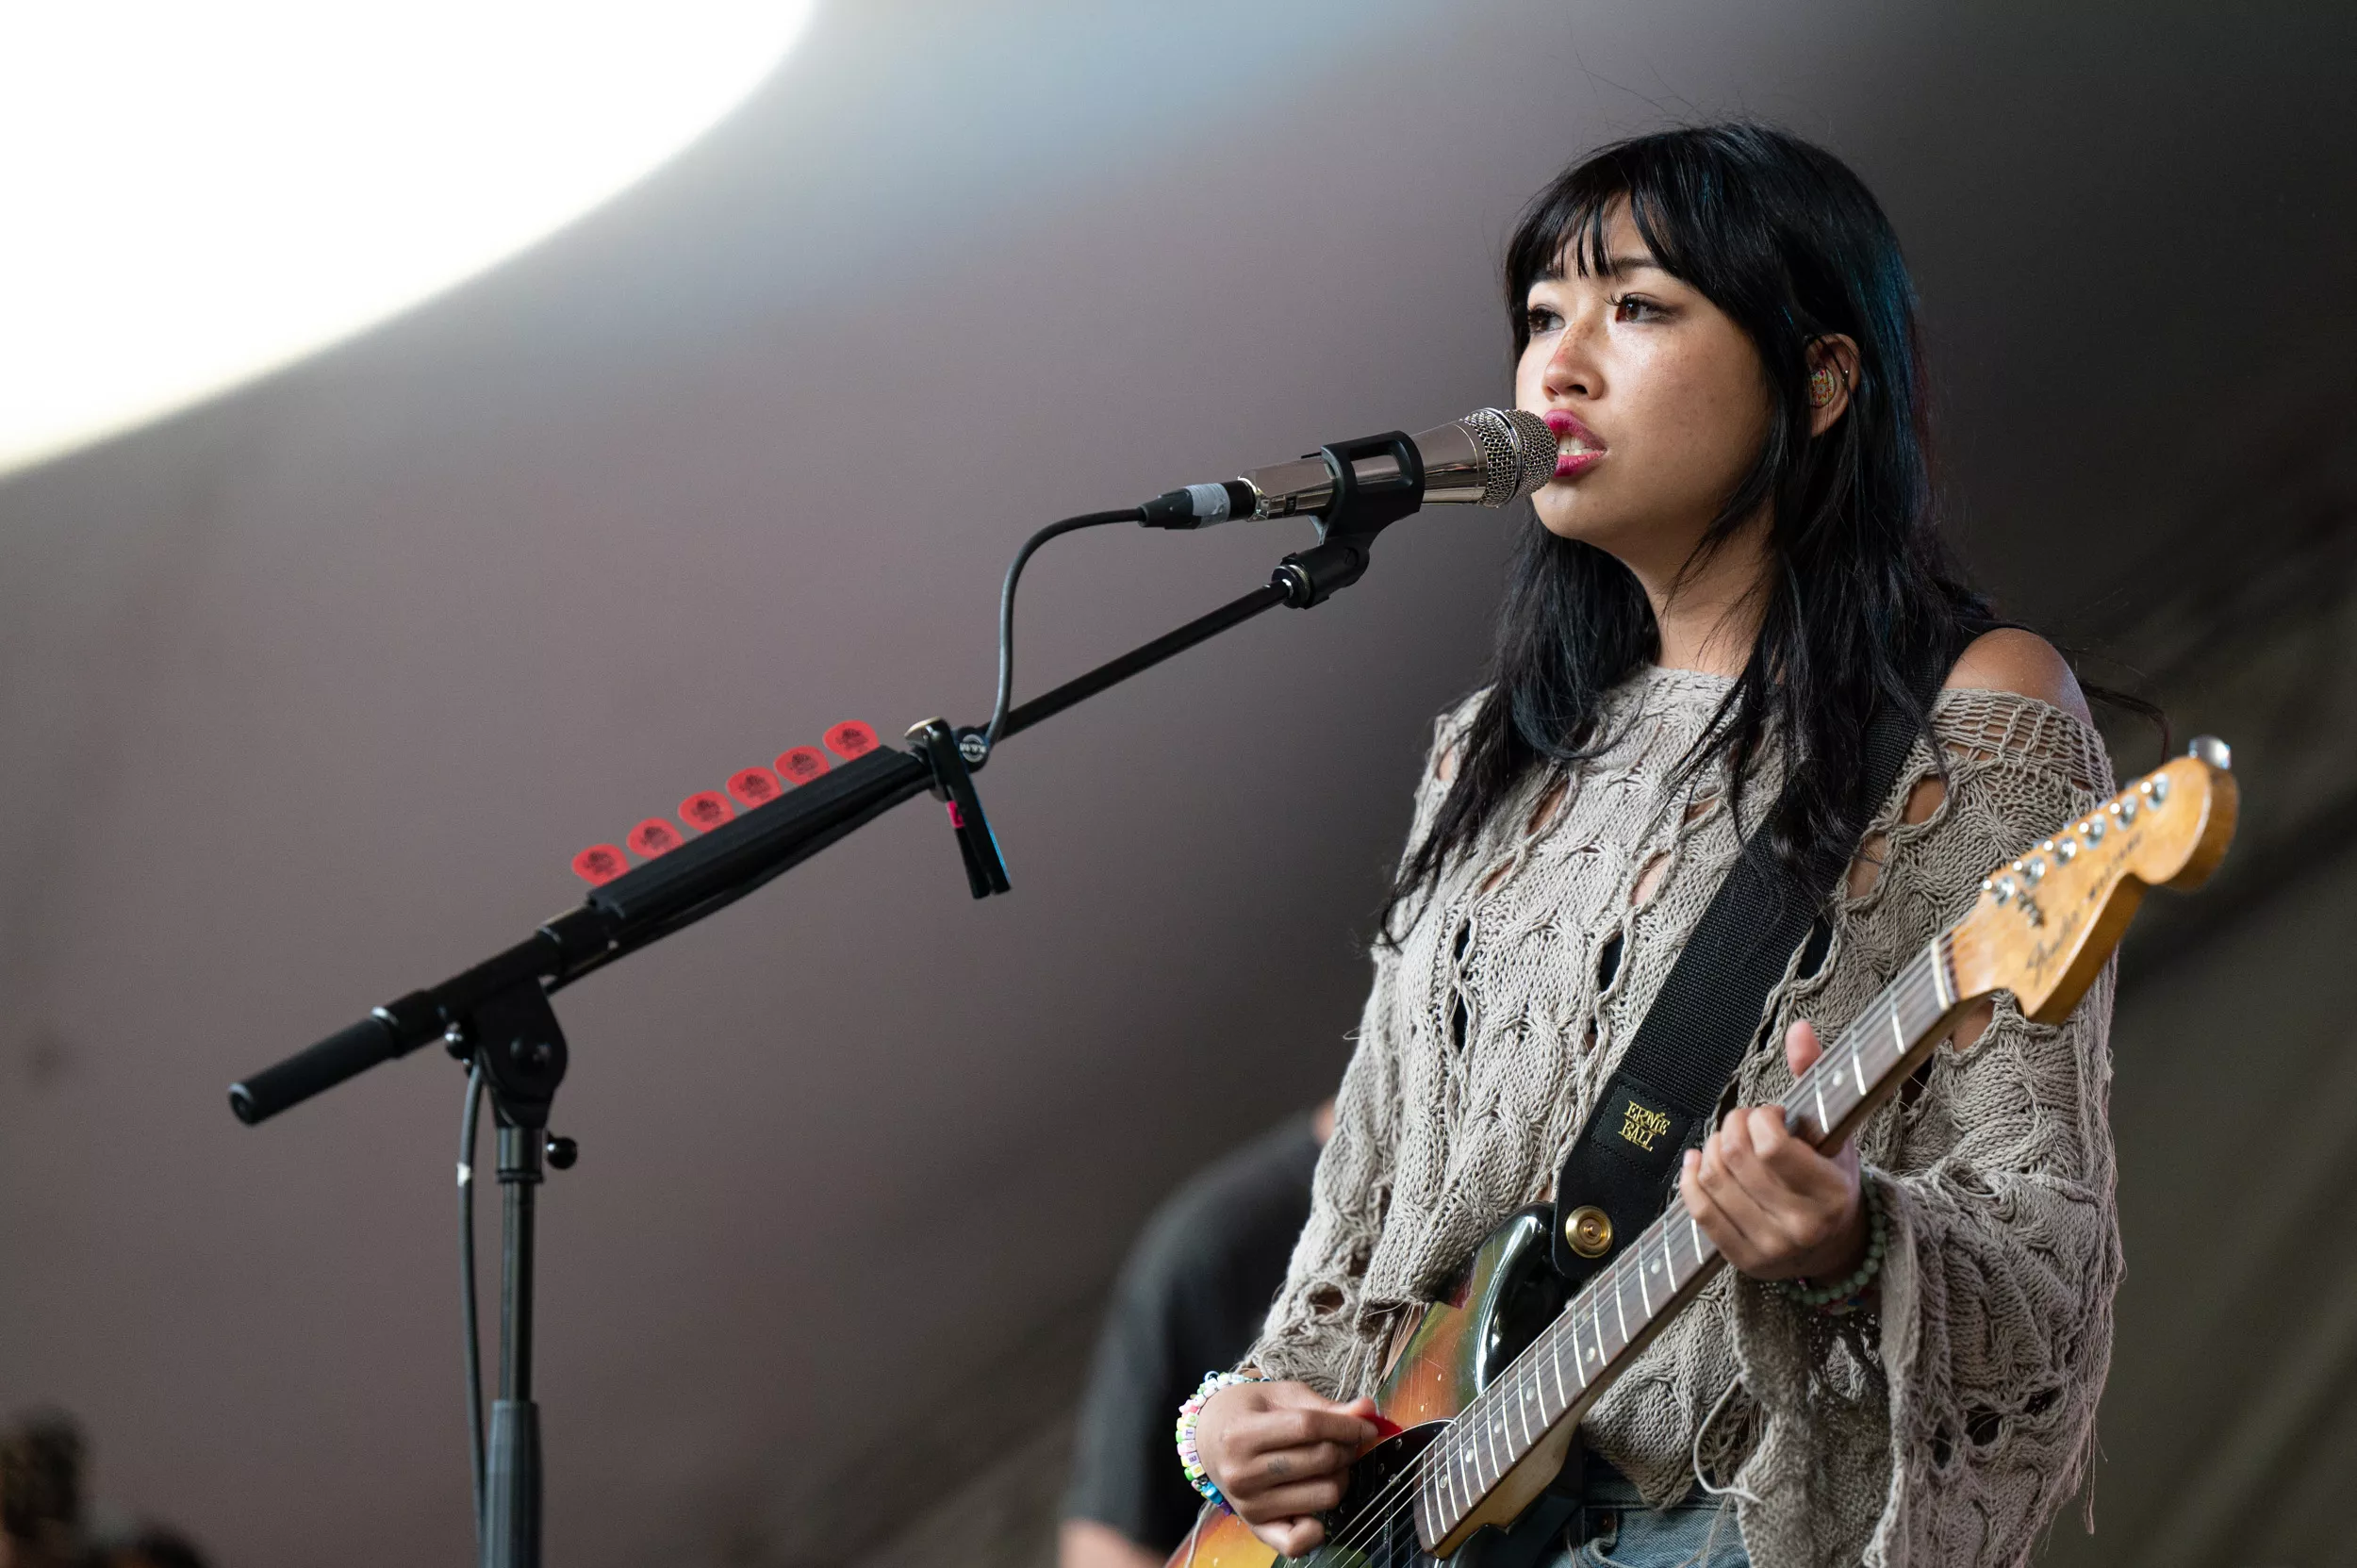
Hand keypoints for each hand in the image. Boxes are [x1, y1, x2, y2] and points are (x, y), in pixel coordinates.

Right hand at [1194, 1379, 1377, 1555]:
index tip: (1366, 1424)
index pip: (1308, 1427)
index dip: (1346, 1424)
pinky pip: (1298, 1542)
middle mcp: (1241, 1474)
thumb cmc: (1247, 1412)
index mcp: (1241, 1434)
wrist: (1208, 1440)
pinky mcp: (1258, 1528)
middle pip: (1320, 1461)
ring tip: (1330, 1464)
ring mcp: (1249, 1506)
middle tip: (1346, 1440)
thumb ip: (1324, 1407)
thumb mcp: (1280, 1396)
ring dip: (1340, 1477)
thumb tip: (1368, 1411)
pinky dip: (1318, 1529)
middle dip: (1346, 1447)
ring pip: (1324, 1495)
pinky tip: (1316, 1504)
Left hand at [1678, 1019, 1867, 1282]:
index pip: (1771, 1146)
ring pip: (1712, 1178)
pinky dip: (1689, 1177)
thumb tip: (1798, 1028)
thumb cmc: (1832, 1178)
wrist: (1836, 1245)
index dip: (1760, 1118)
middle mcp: (1802, 1226)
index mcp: (1831, 1192)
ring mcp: (1770, 1247)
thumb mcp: (1836, 1130)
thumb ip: (1816, 1076)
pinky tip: (1697, 1159)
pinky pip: (1698, 1209)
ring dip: (1711, 1147)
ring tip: (1729, 1142)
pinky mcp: (1742, 1259)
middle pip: (1734, 1157)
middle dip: (1732, 1126)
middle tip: (1744, 1124)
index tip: (1769, 1115)